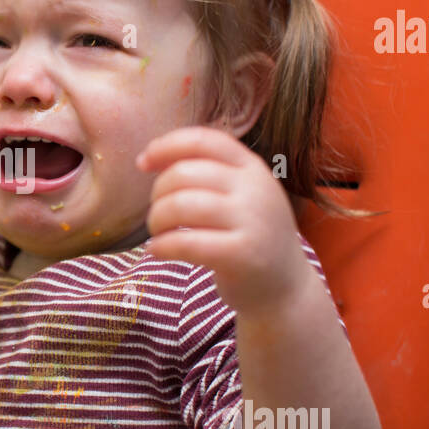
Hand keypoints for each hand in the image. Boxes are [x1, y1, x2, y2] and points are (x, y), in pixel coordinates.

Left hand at [135, 126, 313, 313]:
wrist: (285, 288)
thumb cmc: (248, 238)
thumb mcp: (240, 196)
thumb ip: (208, 174)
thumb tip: (150, 158)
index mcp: (252, 168)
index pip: (204, 140)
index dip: (167, 146)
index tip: (143, 163)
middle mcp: (255, 189)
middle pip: (185, 173)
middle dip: (157, 193)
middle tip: (157, 214)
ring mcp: (251, 221)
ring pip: (181, 205)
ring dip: (157, 219)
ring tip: (157, 233)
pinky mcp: (241, 255)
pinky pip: (185, 242)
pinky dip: (161, 246)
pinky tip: (157, 251)